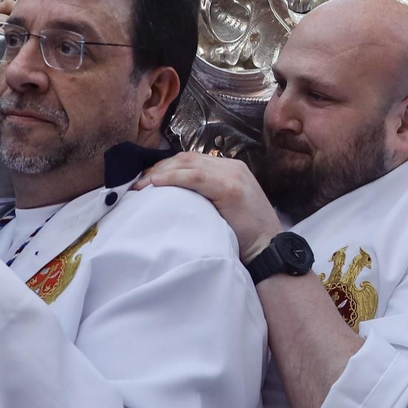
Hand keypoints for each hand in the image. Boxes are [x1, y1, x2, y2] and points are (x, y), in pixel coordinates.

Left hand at [134, 154, 280, 261]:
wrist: (269, 249)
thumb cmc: (247, 236)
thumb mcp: (227, 208)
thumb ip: (208, 196)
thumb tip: (178, 197)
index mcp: (232, 169)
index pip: (192, 160)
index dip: (167, 167)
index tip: (147, 180)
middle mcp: (232, 167)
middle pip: (187, 158)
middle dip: (159, 168)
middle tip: (138, 183)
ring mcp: (233, 176)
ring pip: (188, 164)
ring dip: (161, 172)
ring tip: (141, 185)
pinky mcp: (230, 189)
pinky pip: (195, 176)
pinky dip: (173, 178)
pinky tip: (156, 184)